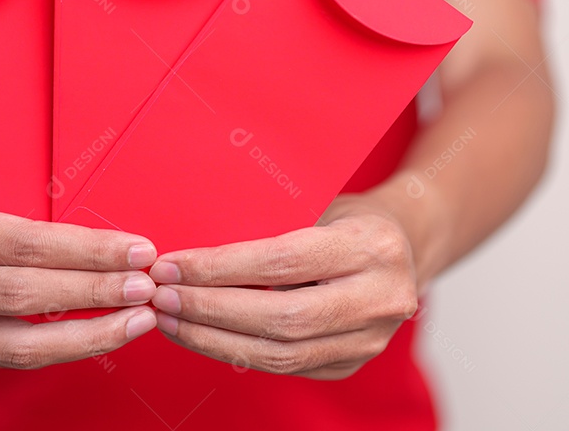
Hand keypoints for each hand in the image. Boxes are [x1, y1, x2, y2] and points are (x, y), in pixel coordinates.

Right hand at [0, 182, 158, 368]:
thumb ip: (32, 199)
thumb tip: (114, 230)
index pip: (24, 245)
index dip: (87, 252)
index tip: (138, 251)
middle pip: (24, 297)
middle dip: (96, 294)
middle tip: (146, 287)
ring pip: (19, 344)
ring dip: (89, 335)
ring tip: (137, 319)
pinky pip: (11, 357)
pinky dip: (63, 347)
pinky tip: (101, 332)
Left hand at [147, 193, 418, 379]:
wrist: (405, 245)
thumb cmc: (348, 216)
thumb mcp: (321, 201)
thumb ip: (270, 224)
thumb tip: (192, 247)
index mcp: (372, 247)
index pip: (283, 263)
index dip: (220, 268)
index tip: (172, 265)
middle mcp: (381, 298)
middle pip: (281, 318)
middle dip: (210, 310)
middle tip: (162, 296)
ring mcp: (370, 340)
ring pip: (280, 354)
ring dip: (214, 339)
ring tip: (170, 318)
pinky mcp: (351, 364)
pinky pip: (285, 367)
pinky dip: (236, 352)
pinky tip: (201, 335)